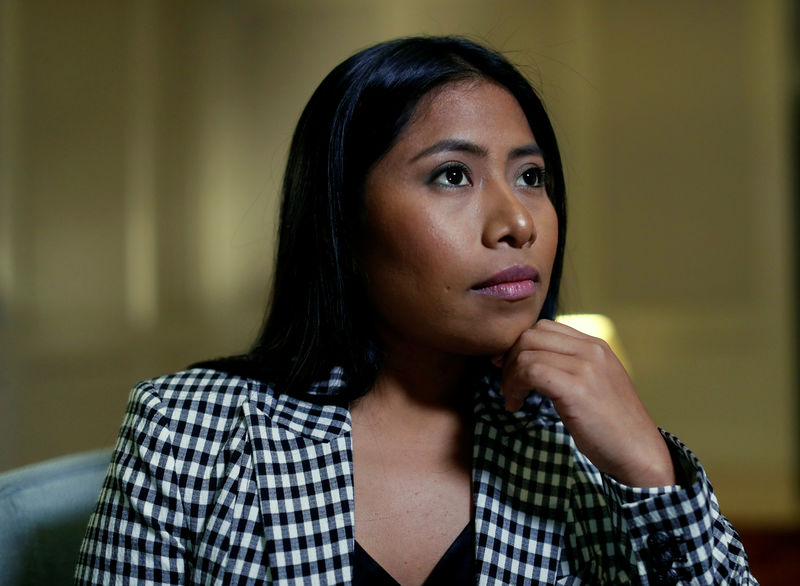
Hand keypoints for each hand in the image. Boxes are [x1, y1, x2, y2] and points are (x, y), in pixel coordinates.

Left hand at [494, 319, 675, 487]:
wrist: (639, 453)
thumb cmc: (611, 426)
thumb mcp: (592, 385)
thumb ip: (569, 367)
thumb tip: (527, 361)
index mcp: (595, 345)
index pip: (544, 327)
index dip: (519, 346)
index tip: (508, 368)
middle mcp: (591, 349)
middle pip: (530, 335)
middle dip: (509, 359)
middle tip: (507, 386)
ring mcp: (586, 366)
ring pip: (526, 352)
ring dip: (509, 376)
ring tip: (512, 398)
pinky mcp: (577, 387)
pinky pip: (531, 371)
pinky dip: (515, 387)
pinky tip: (516, 406)